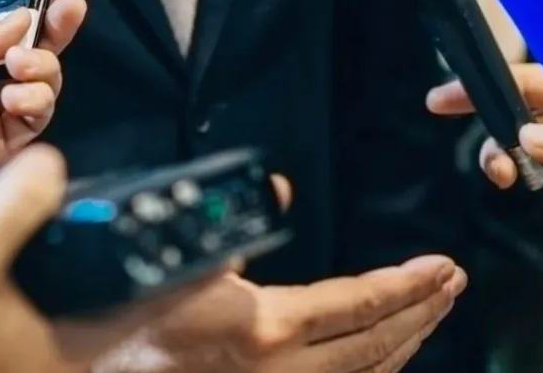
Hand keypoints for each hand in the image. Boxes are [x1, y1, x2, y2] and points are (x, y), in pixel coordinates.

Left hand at [0, 0, 87, 220]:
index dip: (32, 8)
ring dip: (44, 67)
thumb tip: (24, 20)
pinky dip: (36, 104)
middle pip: (32, 54)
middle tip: (69, 9)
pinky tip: (16, 94)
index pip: (5, 27)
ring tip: (20, 63)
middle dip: (55, 30)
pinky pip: (30, 126)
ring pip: (39, 88)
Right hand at [0, 145, 217, 372]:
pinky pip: (62, 309)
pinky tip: (72, 248)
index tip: (230, 246)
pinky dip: (79, 280)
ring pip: (96, 309)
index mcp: (65, 349)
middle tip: (191, 231)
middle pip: (130, 310)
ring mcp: (32, 355)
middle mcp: (57, 359)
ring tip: (141, 232)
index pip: (148, 307)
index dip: (192, 275)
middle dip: (158, 271)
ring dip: (118, 273)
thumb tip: (51, 163)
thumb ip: (16, 201)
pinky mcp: (7, 344)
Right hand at [96, 256, 466, 372]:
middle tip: (452, 285)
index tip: (442, 267)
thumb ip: (238, 226)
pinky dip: (374, 371)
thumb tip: (281, 188)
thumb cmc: (125, 320)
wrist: (91, 372)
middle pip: (377, 343)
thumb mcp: (181, 259)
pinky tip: (383, 358)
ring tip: (432, 315)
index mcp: (267, 326)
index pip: (359, 303)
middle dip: (422, 311)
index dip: (407, 285)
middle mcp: (285, 371)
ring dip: (407, 343)